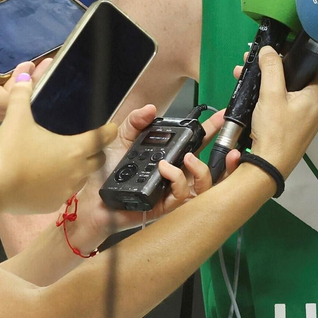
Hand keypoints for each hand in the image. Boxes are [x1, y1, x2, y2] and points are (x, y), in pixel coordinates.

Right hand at [0, 71, 115, 214]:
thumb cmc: (11, 152)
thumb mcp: (16, 119)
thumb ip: (22, 96)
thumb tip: (25, 76)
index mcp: (75, 149)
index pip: (103, 138)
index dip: (108, 131)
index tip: (109, 127)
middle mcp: (78, 171)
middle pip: (98, 160)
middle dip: (95, 152)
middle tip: (83, 144)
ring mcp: (67, 190)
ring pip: (82, 178)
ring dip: (77, 169)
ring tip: (61, 160)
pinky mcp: (54, 204)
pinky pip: (64, 192)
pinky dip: (59, 185)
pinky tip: (45, 179)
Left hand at [66, 107, 240, 249]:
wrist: (91, 199)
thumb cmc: (105, 173)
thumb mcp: (121, 139)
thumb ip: (135, 121)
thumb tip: (150, 108)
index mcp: (169, 158)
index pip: (196, 143)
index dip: (212, 131)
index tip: (223, 117)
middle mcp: (175, 176)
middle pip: (210, 167)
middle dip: (224, 156)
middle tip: (226, 145)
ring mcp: (171, 193)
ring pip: (204, 186)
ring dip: (200, 169)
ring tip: (187, 157)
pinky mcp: (164, 208)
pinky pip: (182, 197)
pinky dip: (177, 180)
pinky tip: (165, 169)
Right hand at [245, 46, 317, 176]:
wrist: (268, 167)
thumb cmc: (275, 130)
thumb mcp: (271, 95)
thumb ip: (271, 68)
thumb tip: (269, 49)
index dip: (302, 47)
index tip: (283, 39)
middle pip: (300, 73)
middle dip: (276, 62)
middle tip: (255, 55)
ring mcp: (307, 114)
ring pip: (289, 86)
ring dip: (268, 77)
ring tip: (244, 70)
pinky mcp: (295, 122)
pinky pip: (285, 99)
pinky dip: (270, 92)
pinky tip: (250, 87)